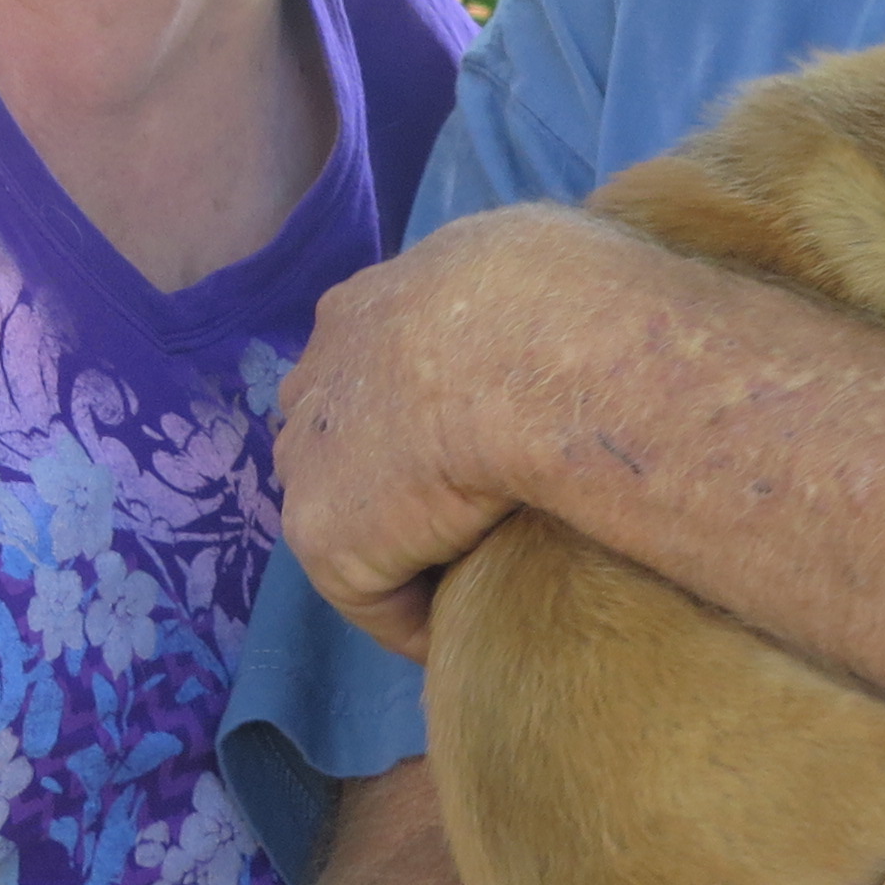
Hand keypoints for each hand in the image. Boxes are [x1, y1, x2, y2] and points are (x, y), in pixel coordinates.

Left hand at [275, 204, 646, 657]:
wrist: (533, 350)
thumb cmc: (562, 295)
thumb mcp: (539, 256)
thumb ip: (521, 283)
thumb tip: (573, 290)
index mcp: (366, 306)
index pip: (373, 365)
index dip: (422, 406)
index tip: (482, 438)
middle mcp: (318, 375)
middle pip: (341, 440)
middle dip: (391, 474)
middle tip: (473, 510)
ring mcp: (311, 458)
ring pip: (356, 517)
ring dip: (406, 545)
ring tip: (479, 575)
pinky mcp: (328, 539)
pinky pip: (376, 596)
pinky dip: (422, 618)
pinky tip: (476, 628)